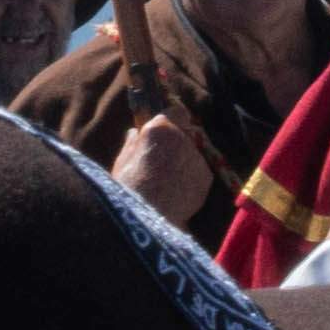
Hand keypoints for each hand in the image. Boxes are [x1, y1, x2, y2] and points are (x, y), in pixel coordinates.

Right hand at [111, 108, 215, 225]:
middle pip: (184, 133)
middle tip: (162, 160)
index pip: (175, 111)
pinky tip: (176, 191)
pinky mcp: (206, 176)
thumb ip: (132, 144)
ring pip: (192, 154)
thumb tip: (133, 132)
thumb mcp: (122, 162)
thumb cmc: (128, 188)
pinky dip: (190, 178)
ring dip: (183, 161)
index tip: (164, 130)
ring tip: (167, 181)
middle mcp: (183, 138)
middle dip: (176, 142)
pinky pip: (198, 171)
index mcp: (160, 129)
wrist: (149, 218)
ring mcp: (197, 157)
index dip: (170, 120)